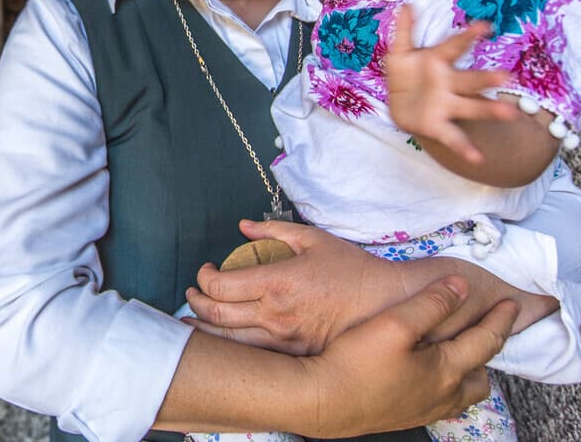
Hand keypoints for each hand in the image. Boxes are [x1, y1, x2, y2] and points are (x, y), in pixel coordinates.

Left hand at [184, 220, 403, 354]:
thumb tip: (243, 225)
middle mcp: (275, 315)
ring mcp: (284, 340)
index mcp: (276, 283)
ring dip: (205, 333)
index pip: (219, 288)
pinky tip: (225, 341)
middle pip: (216, 317)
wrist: (388, 305)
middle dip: (194, 305)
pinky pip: (254, 355)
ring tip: (194, 323)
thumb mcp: (313, 239)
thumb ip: (273, 229)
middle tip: (192, 295)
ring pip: (229, 344)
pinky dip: (233, 348)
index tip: (204, 271)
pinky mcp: (295, 355)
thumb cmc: (351, 269)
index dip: (202, 279)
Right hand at [298, 278, 517, 435]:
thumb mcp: (395, 323)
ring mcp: (423, 410)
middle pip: (481, 378)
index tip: (511, 304)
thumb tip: (460, 287)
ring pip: (462, 395)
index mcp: (447, 370)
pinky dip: (446, 387)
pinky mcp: (404, 417)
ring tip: (457, 355)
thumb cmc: (356, 362)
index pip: (486, 341)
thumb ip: (432, 303)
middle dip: (487, 353)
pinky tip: (426, 376)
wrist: (323, 400)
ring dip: (467, 373)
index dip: (501, 320)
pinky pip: (440, 404)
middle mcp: (442, 395)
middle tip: (485, 332)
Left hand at [385, 6, 517, 164]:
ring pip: (471, 107)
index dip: (468, 36)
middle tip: (508, 76)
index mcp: (439, 63)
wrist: (398, 105)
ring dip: (491, 110)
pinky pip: (453, 137)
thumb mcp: (400, 53)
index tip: (484, 26)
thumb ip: (404, 30)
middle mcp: (448, 84)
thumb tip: (406, 4)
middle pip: (470, 80)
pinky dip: (465, 148)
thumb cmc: (406, 75)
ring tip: (512, 114)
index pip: (455, 46)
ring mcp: (446, 106)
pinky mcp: (438, 125)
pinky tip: (478, 159)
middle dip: (487, 78)